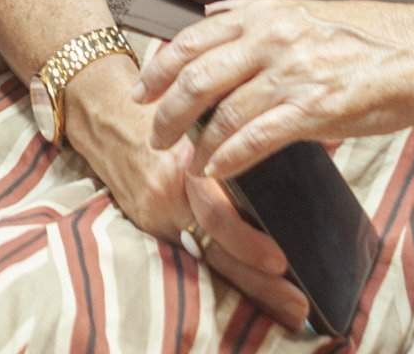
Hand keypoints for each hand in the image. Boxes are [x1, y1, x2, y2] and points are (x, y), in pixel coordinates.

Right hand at [64, 58, 312, 333]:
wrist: (105, 112)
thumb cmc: (163, 106)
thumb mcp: (200, 113)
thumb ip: (240, 134)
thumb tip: (309, 142)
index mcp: (182, 162)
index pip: (215, 212)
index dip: (247, 242)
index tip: (282, 263)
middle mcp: (168, 194)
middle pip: (215, 247)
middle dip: (258, 281)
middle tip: (297, 303)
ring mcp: (155, 213)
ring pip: (207, 256)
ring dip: (249, 284)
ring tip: (286, 306)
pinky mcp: (148, 223)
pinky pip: (192, 250)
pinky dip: (223, 269)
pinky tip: (254, 287)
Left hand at [136, 0, 413, 181]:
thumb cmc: (367, 35)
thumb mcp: (302, 7)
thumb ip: (252, 11)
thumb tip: (210, 12)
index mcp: (265, 13)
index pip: (193, 39)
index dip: (159, 68)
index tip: (142, 90)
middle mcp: (271, 38)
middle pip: (196, 75)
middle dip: (165, 109)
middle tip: (153, 132)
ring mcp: (292, 73)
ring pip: (222, 110)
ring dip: (195, 140)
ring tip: (184, 159)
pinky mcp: (315, 108)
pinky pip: (257, 137)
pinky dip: (229, 157)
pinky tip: (216, 170)